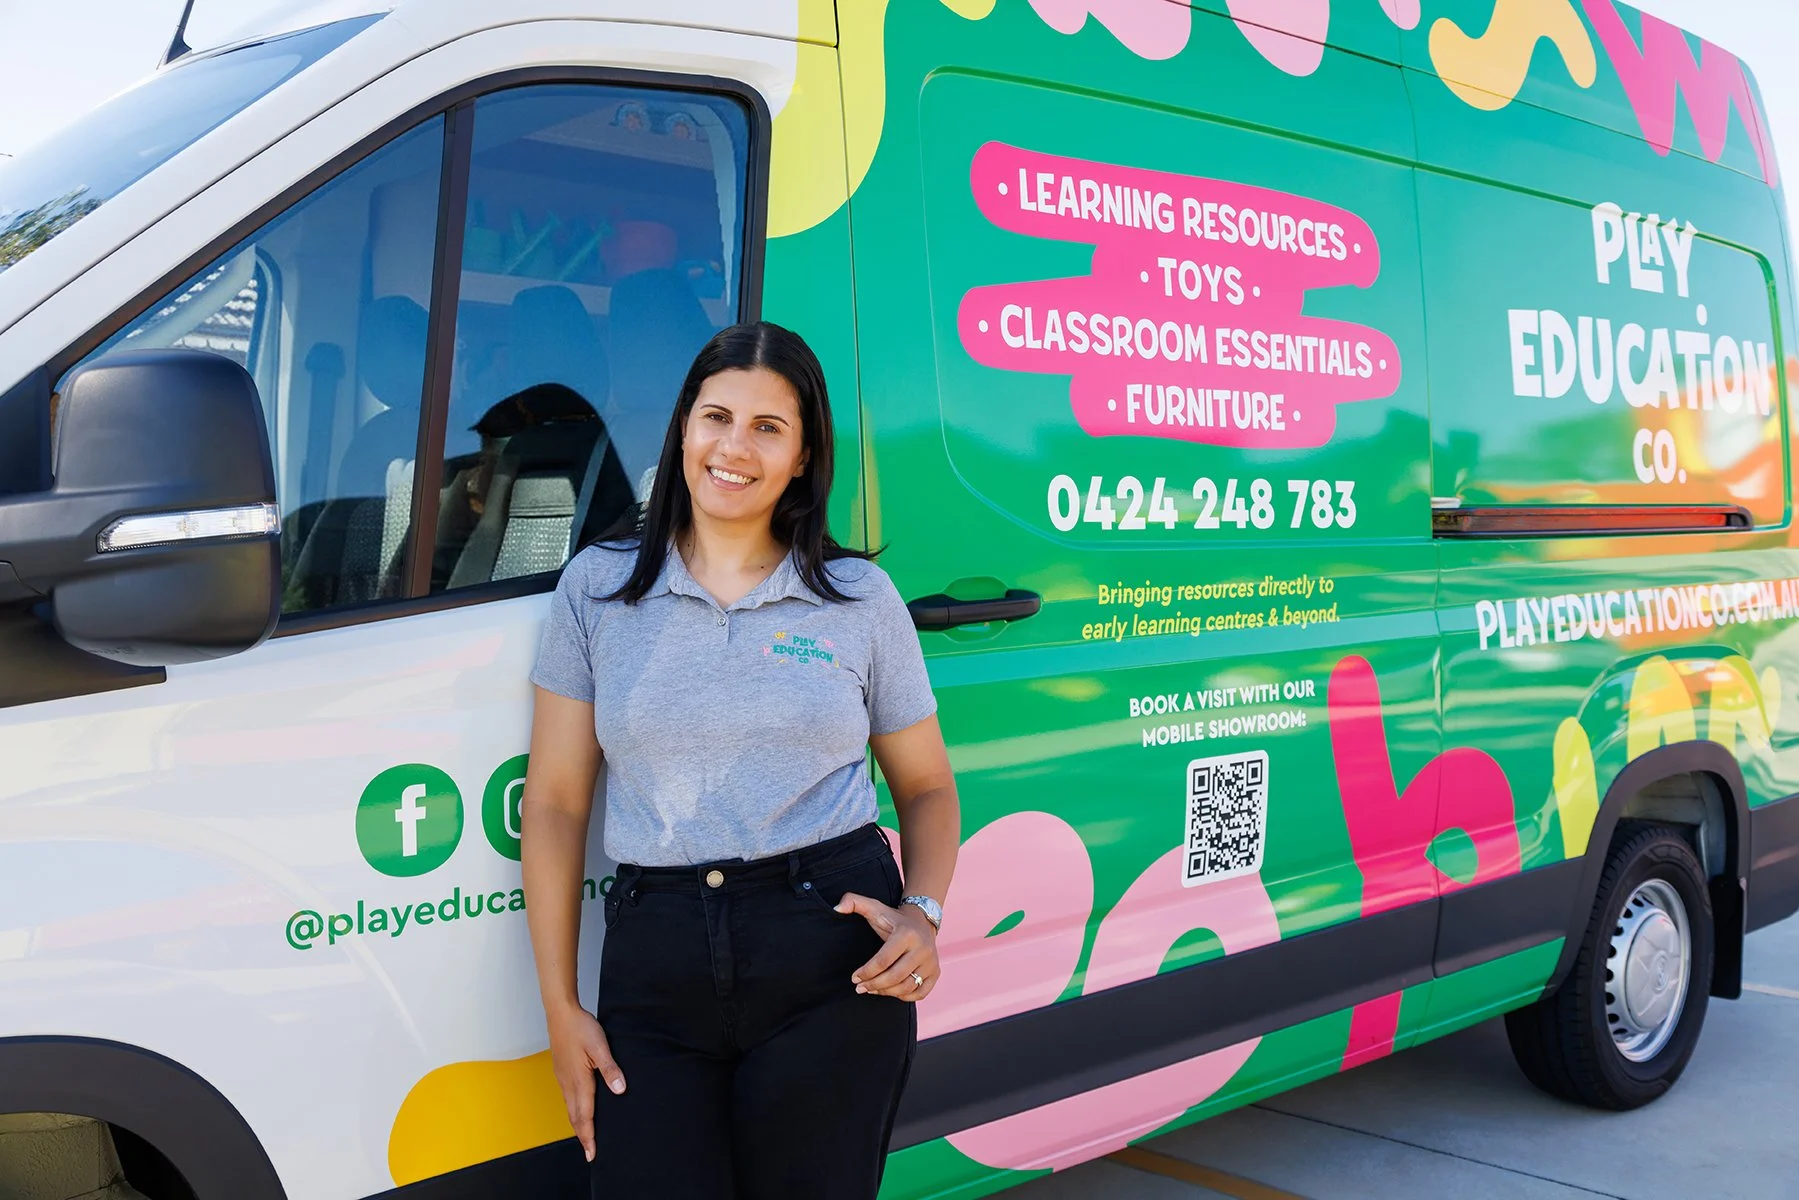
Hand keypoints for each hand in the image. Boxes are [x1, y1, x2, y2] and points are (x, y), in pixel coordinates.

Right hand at [546, 1001, 624, 1161]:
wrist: (560, 1013)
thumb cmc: (580, 1028)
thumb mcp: (600, 1047)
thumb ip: (610, 1069)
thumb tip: (620, 1091)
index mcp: (579, 1081)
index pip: (584, 1116)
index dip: (589, 1137)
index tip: (592, 1154)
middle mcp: (568, 1084)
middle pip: (575, 1117)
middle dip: (583, 1137)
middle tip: (590, 1153)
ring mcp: (563, 1078)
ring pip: (570, 1109)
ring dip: (578, 1125)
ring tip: (586, 1136)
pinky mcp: (562, 1072)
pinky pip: (568, 1098)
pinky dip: (574, 1110)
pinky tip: (579, 1109)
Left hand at [837, 892, 939, 1001]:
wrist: (922, 921)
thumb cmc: (892, 918)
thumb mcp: (874, 907)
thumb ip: (853, 902)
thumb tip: (837, 908)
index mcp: (906, 934)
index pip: (883, 960)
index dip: (866, 972)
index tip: (854, 977)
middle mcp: (923, 949)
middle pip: (895, 976)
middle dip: (873, 984)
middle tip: (859, 988)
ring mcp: (931, 962)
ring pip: (907, 987)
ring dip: (886, 992)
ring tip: (871, 989)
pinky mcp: (936, 973)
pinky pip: (920, 993)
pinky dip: (903, 996)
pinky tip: (890, 991)